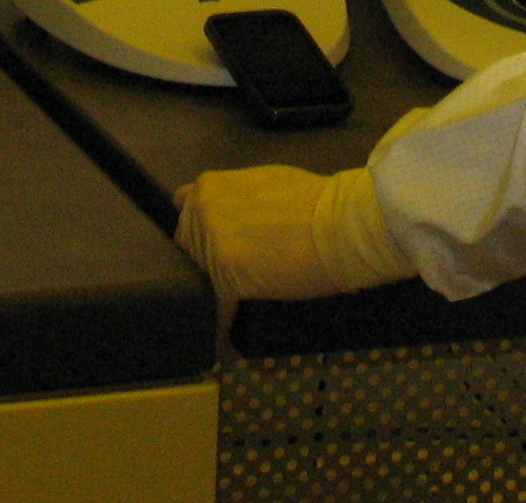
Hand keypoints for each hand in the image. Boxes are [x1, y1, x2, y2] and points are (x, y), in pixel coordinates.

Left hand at [173, 165, 355, 331]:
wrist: (341, 223)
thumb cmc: (315, 199)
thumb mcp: (263, 180)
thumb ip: (234, 195)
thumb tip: (223, 210)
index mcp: (208, 187)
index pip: (184, 210)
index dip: (202, 226)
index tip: (219, 238)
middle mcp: (202, 213)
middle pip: (188, 244)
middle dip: (207, 255)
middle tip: (240, 263)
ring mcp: (211, 247)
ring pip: (201, 277)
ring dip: (219, 285)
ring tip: (244, 293)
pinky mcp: (226, 280)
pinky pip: (219, 311)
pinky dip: (223, 326)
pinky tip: (223, 344)